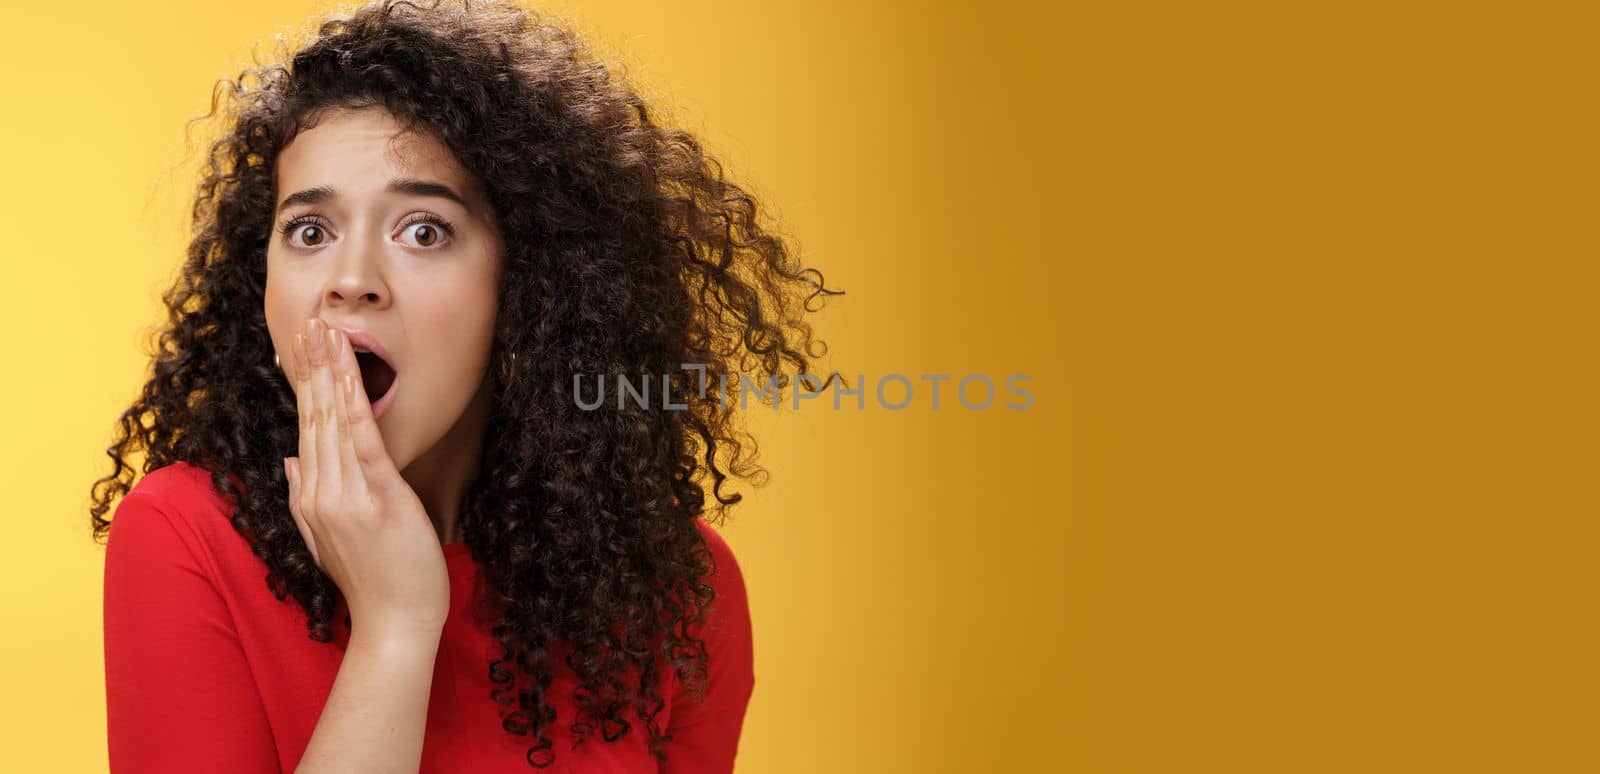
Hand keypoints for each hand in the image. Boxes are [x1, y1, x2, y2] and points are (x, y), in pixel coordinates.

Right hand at [282, 317, 449, 637]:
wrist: (395, 624)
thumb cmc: (373, 582)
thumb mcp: (327, 538)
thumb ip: (305, 497)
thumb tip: (289, 458)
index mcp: (311, 496)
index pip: (305, 427)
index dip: (304, 384)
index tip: (301, 346)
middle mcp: (319, 491)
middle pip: (313, 415)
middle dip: (312, 365)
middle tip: (310, 320)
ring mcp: (345, 494)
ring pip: (332, 419)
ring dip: (330, 371)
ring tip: (326, 330)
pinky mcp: (376, 497)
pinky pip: (361, 439)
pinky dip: (353, 400)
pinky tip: (350, 371)